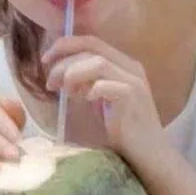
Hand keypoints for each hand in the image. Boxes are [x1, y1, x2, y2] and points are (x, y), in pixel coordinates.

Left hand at [42, 35, 163, 164]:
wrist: (149, 154)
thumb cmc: (124, 130)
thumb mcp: (101, 99)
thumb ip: (87, 82)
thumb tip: (60, 73)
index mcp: (124, 64)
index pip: (90, 41)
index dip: (64, 45)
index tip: (46, 61)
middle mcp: (130, 67)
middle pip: (90, 47)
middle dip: (63, 62)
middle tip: (50, 83)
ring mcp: (133, 81)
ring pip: (97, 63)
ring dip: (73, 74)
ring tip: (66, 92)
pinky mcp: (131, 97)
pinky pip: (104, 85)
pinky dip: (90, 90)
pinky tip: (86, 101)